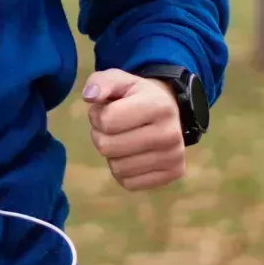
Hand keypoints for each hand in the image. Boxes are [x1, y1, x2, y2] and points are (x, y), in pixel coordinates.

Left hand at [82, 69, 186, 190]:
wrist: (169, 110)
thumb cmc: (137, 96)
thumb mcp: (118, 80)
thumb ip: (100, 83)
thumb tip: (89, 96)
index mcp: (158, 106)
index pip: (107, 121)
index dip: (98, 116)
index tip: (106, 110)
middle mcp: (170, 134)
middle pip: (108, 147)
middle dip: (101, 136)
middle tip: (112, 128)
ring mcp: (174, 156)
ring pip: (117, 168)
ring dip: (112, 155)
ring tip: (123, 139)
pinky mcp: (173, 174)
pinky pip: (129, 183)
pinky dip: (124, 172)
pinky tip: (133, 155)